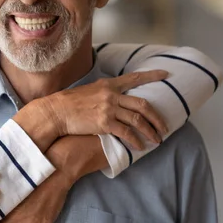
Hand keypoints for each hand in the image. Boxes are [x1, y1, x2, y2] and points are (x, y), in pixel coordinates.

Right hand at [44, 70, 168, 149]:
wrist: (56, 111)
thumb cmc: (70, 102)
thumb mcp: (89, 90)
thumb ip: (104, 93)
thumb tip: (115, 99)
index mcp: (108, 85)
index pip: (134, 78)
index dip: (152, 76)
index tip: (165, 75)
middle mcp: (111, 95)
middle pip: (143, 104)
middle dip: (157, 118)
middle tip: (165, 127)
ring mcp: (108, 109)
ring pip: (138, 119)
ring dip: (150, 131)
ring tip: (157, 140)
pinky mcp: (104, 123)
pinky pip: (126, 132)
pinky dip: (135, 140)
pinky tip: (140, 146)